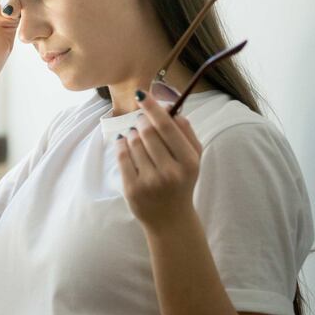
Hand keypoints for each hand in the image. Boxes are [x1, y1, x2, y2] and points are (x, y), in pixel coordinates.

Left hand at [116, 90, 203, 230]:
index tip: (142, 95)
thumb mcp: (193, 161)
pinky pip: (122, 156)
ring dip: (132, 134)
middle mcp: (170, 171)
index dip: (153, 108)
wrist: (171, 219)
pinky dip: (121, 145)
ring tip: (137, 138)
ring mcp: (150, 181)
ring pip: (133, 142)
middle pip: (147, 132)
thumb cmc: (182, 183)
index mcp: (189, 162)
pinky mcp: (133, 188)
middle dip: (141, 122)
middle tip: (141, 122)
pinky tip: (124, 143)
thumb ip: (187, 135)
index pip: (167, 127)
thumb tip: (175, 110)